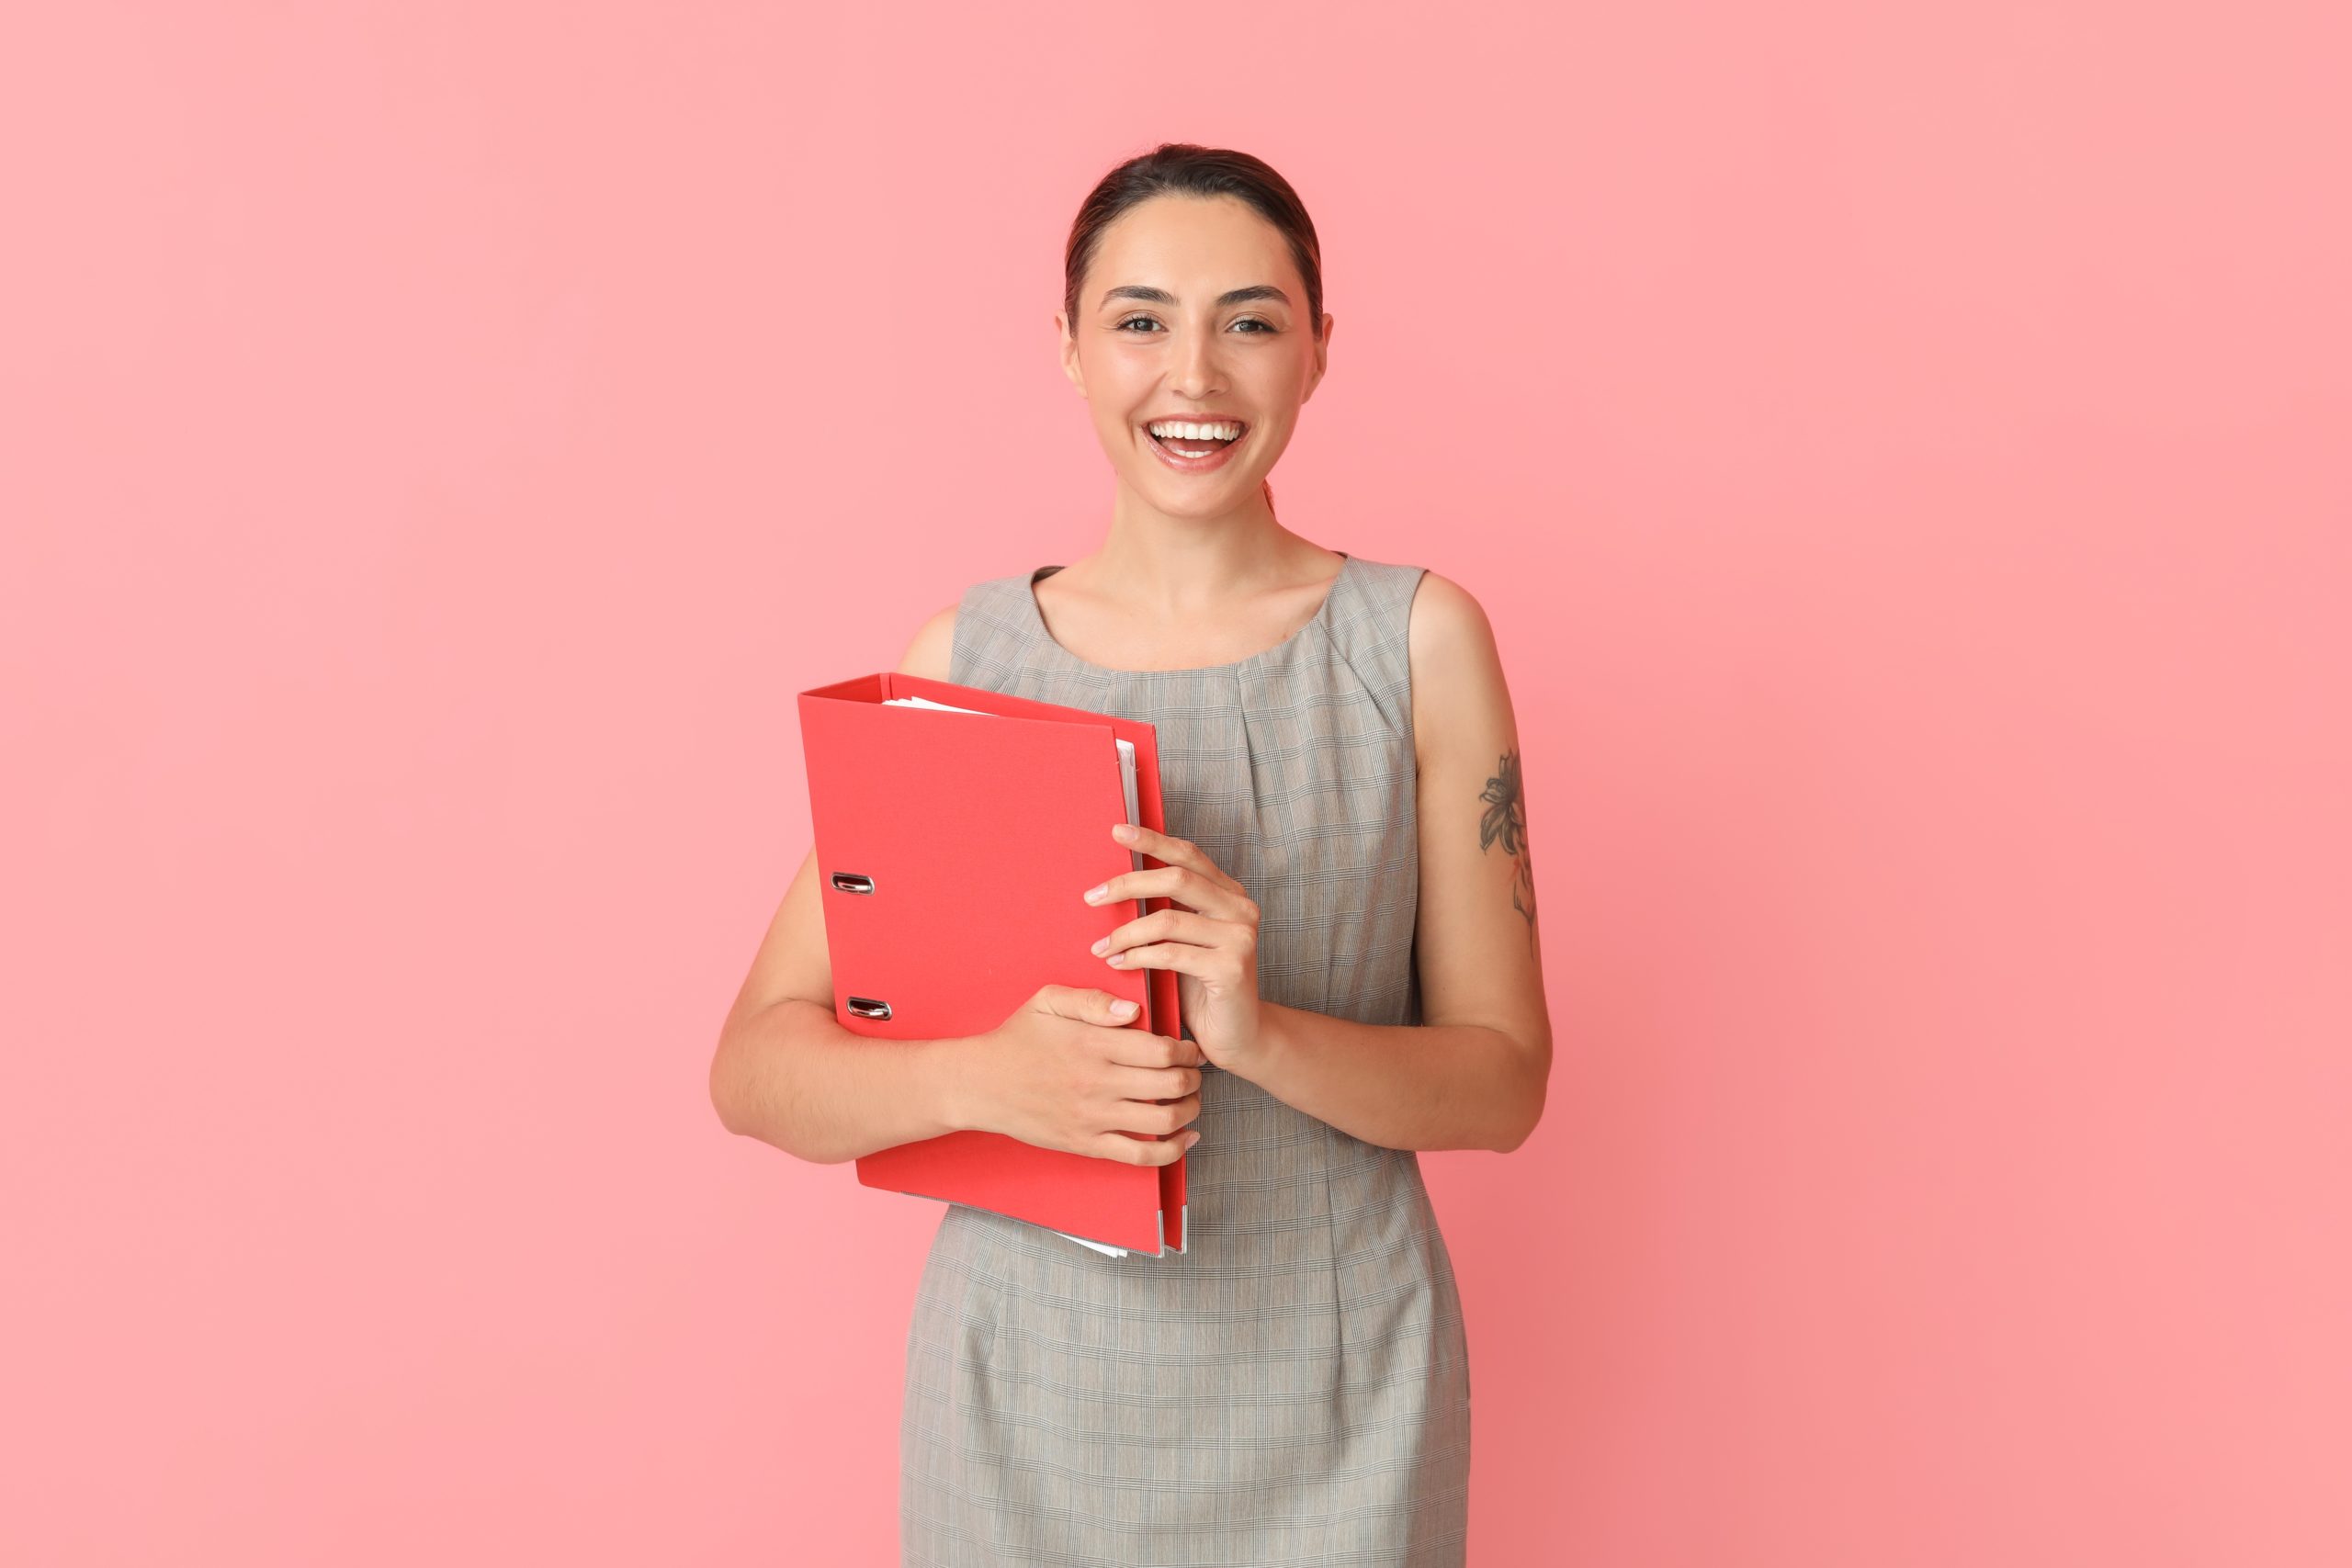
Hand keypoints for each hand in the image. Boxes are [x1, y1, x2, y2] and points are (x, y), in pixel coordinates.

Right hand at [968, 983, 1203, 1164]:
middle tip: (1196, 1072)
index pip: (1162, 1049)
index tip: (1191, 1049)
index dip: (1187, 1050)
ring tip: (1192, 1100)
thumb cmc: (1016, 1039)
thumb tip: (1133, 1011)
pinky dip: (1172, 1151)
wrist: (980, 1084)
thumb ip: (1092, 1000)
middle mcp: (1098, 1082)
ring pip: (1164, 1121)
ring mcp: (1094, 1117)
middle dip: (1194, 1078)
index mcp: (1093, 1044)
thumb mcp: (1048, 1002)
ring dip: (1190, 1110)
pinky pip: (1141, 1155)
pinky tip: (1185, 1138)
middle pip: (1171, 1084)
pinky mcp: (1087, 1144)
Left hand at [1083, 822, 1264, 1072]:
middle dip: (1127, 884)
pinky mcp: (1231, 967)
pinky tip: (1119, 964)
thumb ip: (1167, 912)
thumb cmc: (1203, 988)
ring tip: (1099, 947)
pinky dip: (1138, 957)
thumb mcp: (1184, 942)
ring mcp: (1240, 937)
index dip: (1152, 841)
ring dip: (1125, 932)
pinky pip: (1171, 954)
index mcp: (1228, 894)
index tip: (1117, 830)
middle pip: (1176, 879)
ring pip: (1167, 919)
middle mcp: (1240, 908)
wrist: (1239, 1036)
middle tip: (1091, 897)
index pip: (1188, 856)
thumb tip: (1117, 885)